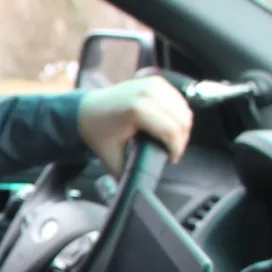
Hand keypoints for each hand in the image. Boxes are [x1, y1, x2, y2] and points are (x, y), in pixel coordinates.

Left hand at [76, 75, 193, 175]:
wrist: (87, 109)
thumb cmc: (98, 132)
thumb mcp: (112, 158)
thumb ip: (128, 174)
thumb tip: (138, 191)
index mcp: (137, 109)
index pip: (172, 131)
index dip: (176, 149)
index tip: (170, 159)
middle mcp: (146, 92)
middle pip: (182, 120)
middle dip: (180, 140)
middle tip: (171, 152)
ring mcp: (152, 84)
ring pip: (184, 109)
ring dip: (181, 127)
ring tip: (170, 140)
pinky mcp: (156, 81)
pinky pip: (178, 100)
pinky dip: (178, 114)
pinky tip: (169, 125)